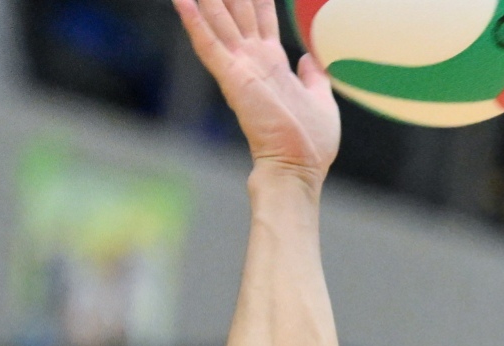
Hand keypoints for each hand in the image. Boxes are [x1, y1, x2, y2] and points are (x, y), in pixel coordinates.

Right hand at [173, 0, 340, 181]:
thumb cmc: (312, 144)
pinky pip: (208, 43)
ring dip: (207, 0)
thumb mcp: (322, 101)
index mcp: (273, 62)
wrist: (298, 170)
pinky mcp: (232, 78)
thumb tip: (308, 59)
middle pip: (237, 10)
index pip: (261, 18)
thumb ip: (314, 77)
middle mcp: (254, 60)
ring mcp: (240, 67)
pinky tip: (181, 0)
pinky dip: (193, 21)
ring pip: (218, 19)